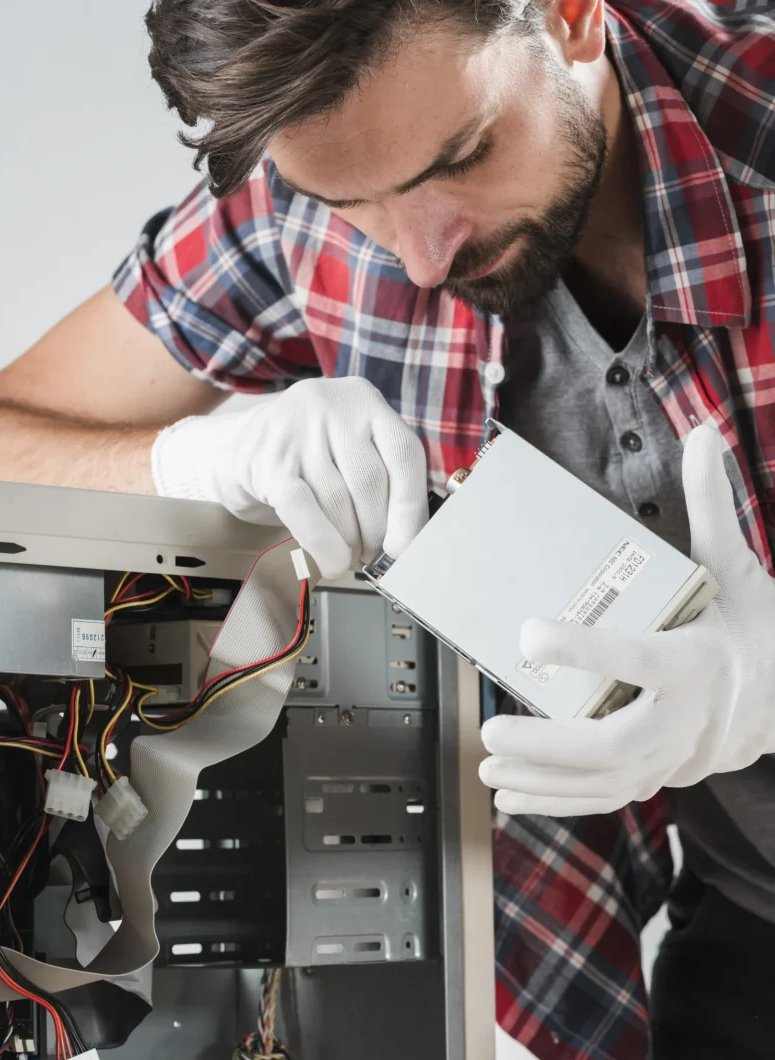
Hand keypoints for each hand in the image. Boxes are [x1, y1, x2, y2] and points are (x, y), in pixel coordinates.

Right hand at [151, 377, 428, 578]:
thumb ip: (381, 475)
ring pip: (338, 500)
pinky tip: (332, 562)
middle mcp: (331, 406)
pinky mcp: (268, 461)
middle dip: (377, 530)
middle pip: (370, 480)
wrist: (233, 448)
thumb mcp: (347, 447)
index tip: (408, 544)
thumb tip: (407, 535)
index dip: (411, 505)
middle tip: (373, 554)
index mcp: (363, 399)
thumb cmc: (304, 456)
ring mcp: (297, 430)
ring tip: (350, 556)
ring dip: (349, 541)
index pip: (403, 452)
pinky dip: (324, 544)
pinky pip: (305, 510)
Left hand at [479, 424, 774, 816]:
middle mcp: (690, 718)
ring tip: (489, 769)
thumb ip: (713, 506)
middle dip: (551, 744)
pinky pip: (609, 795)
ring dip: (544, 780)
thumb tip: (703, 435)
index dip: (585, 650)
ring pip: (608, 782)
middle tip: (492, 730)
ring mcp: (679, 756)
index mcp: (701, 660)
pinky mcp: (665, 775)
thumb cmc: (757, 627)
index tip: (530, 634)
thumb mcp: (739, 566)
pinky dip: (559, 801)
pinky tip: (512, 799)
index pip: (638, 659)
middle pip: (618, 744)